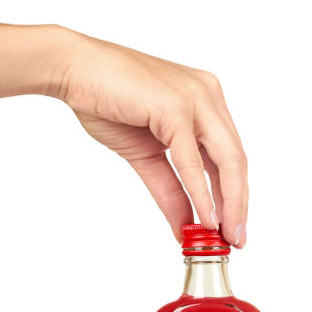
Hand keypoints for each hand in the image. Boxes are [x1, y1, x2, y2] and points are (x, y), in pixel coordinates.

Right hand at [0, 20, 246, 245]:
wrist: (73, 71)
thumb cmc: (106, 102)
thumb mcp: (146, 155)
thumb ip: (170, 189)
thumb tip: (185, 222)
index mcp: (204, 103)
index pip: (229, 157)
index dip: (233, 196)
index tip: (231, 227)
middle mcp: (208, 97)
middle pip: (236, 161)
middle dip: (238, 205)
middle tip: (236, 240)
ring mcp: (195, 99)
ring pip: (226, 160)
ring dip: (228, 204)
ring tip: (224, 236)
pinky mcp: (175, 107)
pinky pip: (192, 161)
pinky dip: (200, 194)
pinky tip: (205, 219)